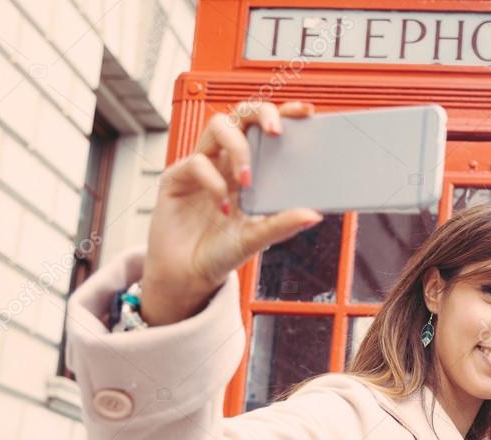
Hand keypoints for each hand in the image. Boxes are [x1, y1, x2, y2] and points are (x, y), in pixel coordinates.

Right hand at [140, 100, 323, 324]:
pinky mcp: (176, 177)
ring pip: (218, 127)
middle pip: (241, 115)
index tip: (306, 112)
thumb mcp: (258, 238)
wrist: (189, 276)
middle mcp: (224, 161)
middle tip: (276, 131)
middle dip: (260, 113)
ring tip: (247, 180)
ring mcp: (200, 166)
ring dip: (238, 148)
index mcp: (248, 170)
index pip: (265, 130)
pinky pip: (196, 162)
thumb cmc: (221, 252)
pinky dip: (214, 182)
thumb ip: (282, 224)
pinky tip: (223, 207)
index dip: (283, 114)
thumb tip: (314, 215)